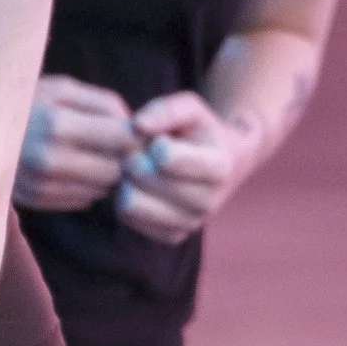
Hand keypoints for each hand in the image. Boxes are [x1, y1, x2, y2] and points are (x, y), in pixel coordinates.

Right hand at [15, 72, 137, 213]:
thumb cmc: (25, 100)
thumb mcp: (62, 87)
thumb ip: (104, 103)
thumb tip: (138, 127)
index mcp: (57, 125)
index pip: (124, 139)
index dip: (139, 134)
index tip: (138, 129)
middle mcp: (48, 160)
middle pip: (116, 169)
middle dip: (123, 157)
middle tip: (117, 143)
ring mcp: (40, 185)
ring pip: (102, 189)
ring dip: (106, 173)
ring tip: (93, 153)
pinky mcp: (35, 200)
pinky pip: (83, 200)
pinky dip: (87, 186)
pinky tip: (74, 167)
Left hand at [113, 90, 263, 243]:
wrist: (219, 164)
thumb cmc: (200, 131)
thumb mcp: (191, 108)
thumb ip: (165, 110)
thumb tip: (137, 126)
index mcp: (218, 168)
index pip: (165, 158)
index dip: (153, 143)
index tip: (159, 140)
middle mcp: (208, 203)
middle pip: (144, 179)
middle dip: (134, 159)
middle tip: (141, 152)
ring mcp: (191, 224)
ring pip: (131, 204)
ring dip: (127, 180)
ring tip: (140, 169)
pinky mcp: (172, 237)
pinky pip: (127, 217)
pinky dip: (127, 198)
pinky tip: (141, 187)